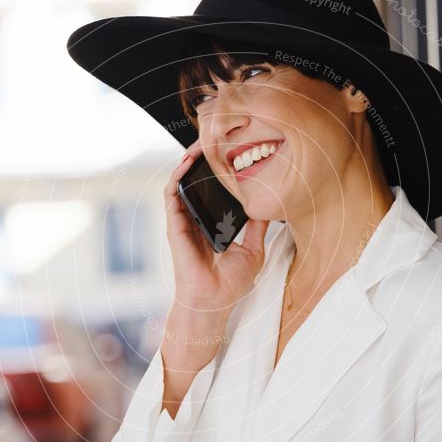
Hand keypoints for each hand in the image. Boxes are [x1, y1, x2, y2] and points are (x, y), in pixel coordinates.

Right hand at [164, 140, 269, 314]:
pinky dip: (177, 176)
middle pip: (196, 181)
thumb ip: (258, 227)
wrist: (213, 303)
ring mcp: (184, 221)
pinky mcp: (175, 225)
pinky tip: (186, 162)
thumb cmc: (229, 284)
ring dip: (187, 160)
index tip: (231, 151)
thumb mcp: (253, 249)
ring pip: (182, 182)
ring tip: (199, 142)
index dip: (218, 169)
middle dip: (202, 158)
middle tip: (215, 138)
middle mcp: (196, 219)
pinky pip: (171, 195)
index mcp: (213, 223)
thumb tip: (270, 206)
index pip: (214, 189)